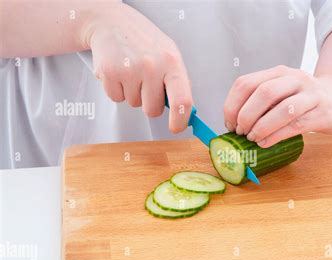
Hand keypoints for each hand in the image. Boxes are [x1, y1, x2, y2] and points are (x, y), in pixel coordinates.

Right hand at [82, 3, 192, 132]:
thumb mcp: (169, 56)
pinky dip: (116, 89)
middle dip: (149, 102)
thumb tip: (186, 114)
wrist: (112, 23)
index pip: (182, 101)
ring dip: (132, 93)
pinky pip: (116, 98)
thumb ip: (178, 84)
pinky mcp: (109, 72)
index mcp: (172, 62)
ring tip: (131, 70)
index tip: (176, 127)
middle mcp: (152, 65)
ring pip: (134, 104)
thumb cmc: (145, 42)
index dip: (180, 120)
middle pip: (153, 110)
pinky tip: (118, 71)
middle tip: (146, 82)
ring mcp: (130, 69)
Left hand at [223, 65, 331, 147]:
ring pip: (282, 109)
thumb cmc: (304, 99)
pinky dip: (277, 136)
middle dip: (246, 116)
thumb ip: (261, 101)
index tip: (229, 124)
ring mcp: (311, 94)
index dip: (232, 105)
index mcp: (278, 72)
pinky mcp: (323, 112)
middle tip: (241, 133)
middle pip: (263, 93)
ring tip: (253, 139)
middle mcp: (294, 78)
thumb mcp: (282, 91)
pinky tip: (266, 143)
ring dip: (262, 127)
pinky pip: (296, 125)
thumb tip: (234, 124)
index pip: (246, 83)